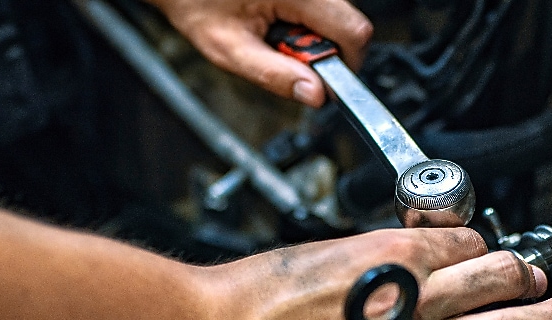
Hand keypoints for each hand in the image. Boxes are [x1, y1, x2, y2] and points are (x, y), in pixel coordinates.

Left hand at [149, 0, 372, 106]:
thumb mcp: (229, 50)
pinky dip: (307, 26)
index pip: (354, 31)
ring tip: (277, 38)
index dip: (346, 64)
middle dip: (327, 52)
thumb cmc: (197, 5)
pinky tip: (279, 25)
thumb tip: (315, 94)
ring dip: (315, 39)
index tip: (322, 82)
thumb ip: (274, 75)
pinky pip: (324, 10)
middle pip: (350, 24)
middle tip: (287, 57)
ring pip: (339, 17)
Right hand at [198, 227, 551, 318]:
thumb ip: (384, 252)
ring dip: (540, 313)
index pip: (469, 245)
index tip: (488, 254)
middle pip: (502, 280)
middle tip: (544, 281)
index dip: (482, 248)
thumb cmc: (265, 294)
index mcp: (397, 257)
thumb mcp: (332, 252)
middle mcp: (417, 299)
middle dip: (528, 277)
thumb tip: (421, 255)